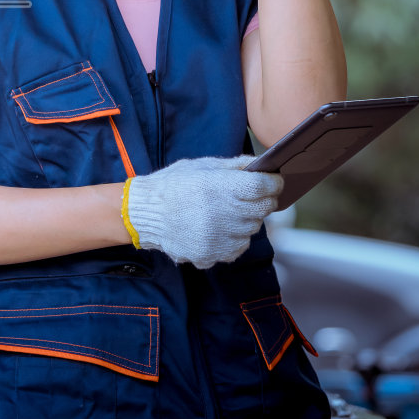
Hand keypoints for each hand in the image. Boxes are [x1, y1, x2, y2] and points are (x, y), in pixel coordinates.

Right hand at [125, 156, 282, 269]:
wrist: (145, 213)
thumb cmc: (173, 184)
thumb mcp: (202, 166)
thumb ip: (234, 166)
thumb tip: (261, 164)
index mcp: (221, 187)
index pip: (264, 187)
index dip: (273, 183)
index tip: (273, 181)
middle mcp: (224, 213)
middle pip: (263, 209)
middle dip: (260, 200)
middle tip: (246, 197)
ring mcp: (219, 237)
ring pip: (252, 229)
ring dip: (245, 220)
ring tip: (224, 213)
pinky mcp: (213, 254)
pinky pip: (238, 247)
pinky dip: (234, 238)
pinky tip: (217, 228)